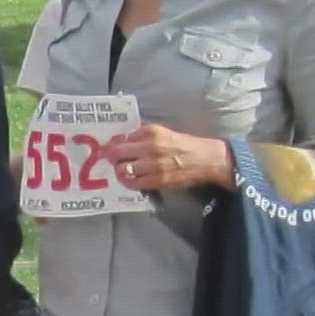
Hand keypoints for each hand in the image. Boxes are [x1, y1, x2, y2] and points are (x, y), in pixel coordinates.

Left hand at [103, 124, 230, 191]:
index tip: (107, 148)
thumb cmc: (183, 144)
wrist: (207, 159)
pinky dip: (128, 182)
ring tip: (122, 170)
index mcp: (151, 132)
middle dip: (110, 157)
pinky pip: (134, 183)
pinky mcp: (158, 180)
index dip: (111, 144)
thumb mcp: (162, 132)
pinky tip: (130, 179)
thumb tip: (120, 141)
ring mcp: (154, 165)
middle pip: (117, 153)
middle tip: (111, 159)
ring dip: (119, 170)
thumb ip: (141, 136)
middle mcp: (150, 147)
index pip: (121, 138)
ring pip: (123, 170)